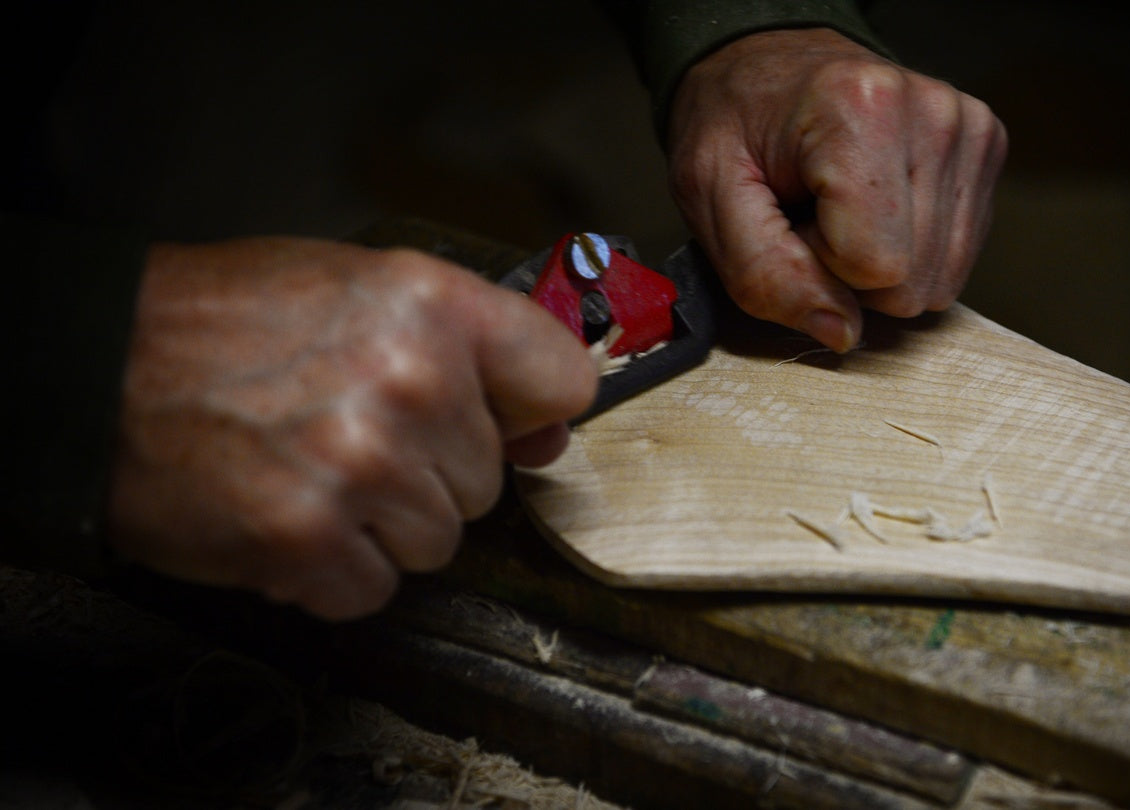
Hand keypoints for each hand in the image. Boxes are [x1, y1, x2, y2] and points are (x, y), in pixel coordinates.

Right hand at [107, 237, 596, 618]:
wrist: (96, 371)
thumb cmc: (221, 326)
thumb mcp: (358, 291)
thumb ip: (465, 351)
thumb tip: (546, 431)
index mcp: (432, 305)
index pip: (562, 381)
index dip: (529, 409)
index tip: (503, 418)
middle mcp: (410, 382)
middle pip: (489, 479)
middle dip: (428, 472)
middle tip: (347, 432)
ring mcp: (362, 465)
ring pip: (438, 542)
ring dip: (380, 525)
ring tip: (310, 470)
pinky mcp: (310, 539)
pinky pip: (374, 589)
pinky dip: (330, 571)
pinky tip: (285, 514)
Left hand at [667, 28, 1006, 351]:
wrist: (769, 64)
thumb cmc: (734, 124)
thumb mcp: (710, 197)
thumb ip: (765, 273)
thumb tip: (843, 333)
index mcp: (861, 108)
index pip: (876, 265)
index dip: (821, 265)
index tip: (792, 219)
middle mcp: (933, 112)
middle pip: (914, 281)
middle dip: (852, 270)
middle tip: (813, 213)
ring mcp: (970, 129)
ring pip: (940, 279)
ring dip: (881, 263)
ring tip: (840, 207)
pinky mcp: (987, 147)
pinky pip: (956, 258)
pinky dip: (910, 248)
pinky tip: (874, 203)